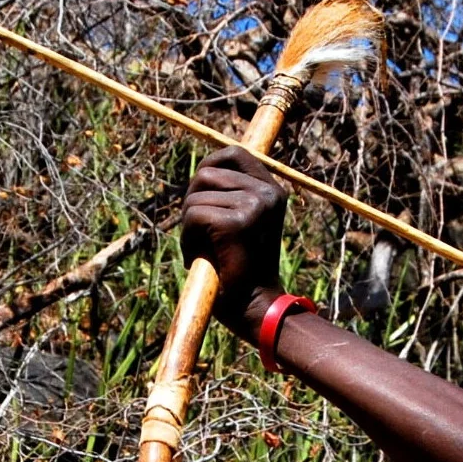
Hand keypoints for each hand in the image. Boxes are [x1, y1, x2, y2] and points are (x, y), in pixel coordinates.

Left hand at [179, 147, 285, 329]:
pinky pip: (193, 216)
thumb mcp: (238, 221)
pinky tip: (206, 257)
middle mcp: (268, 194)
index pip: (235, 154)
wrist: (253, 307)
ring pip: (196, 196)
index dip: (210, 164)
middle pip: (208, 172)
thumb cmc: (238, 269)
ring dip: (190, 224)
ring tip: (208, 249)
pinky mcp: (236, 223)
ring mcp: (255, 206)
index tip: (201, 188)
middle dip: (194, 199)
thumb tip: (204, 169)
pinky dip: (189, 238)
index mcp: (273, 192)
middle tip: (201, 231)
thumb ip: (228, 195)